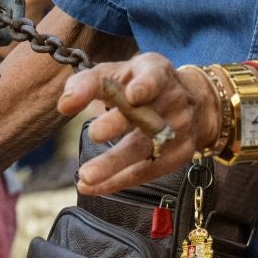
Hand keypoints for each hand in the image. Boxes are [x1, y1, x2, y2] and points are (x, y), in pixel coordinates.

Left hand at [59, 54, 219, 196]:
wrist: (192, 102)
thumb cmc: (137, 85)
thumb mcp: (115, 74)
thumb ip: (86, 84)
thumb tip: (65, 105)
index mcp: (156, 71)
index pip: (153, 77)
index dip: (145, 86)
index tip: (132, 95)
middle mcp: (173, 99)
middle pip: (146, 116)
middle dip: (119, 124)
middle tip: (94, 133)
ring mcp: (179, 129)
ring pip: (145, 149)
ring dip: (114, 164)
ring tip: (86, 176)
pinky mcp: (179, 154)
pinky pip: (145, 172)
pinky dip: (117, 181)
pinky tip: (92, 186)